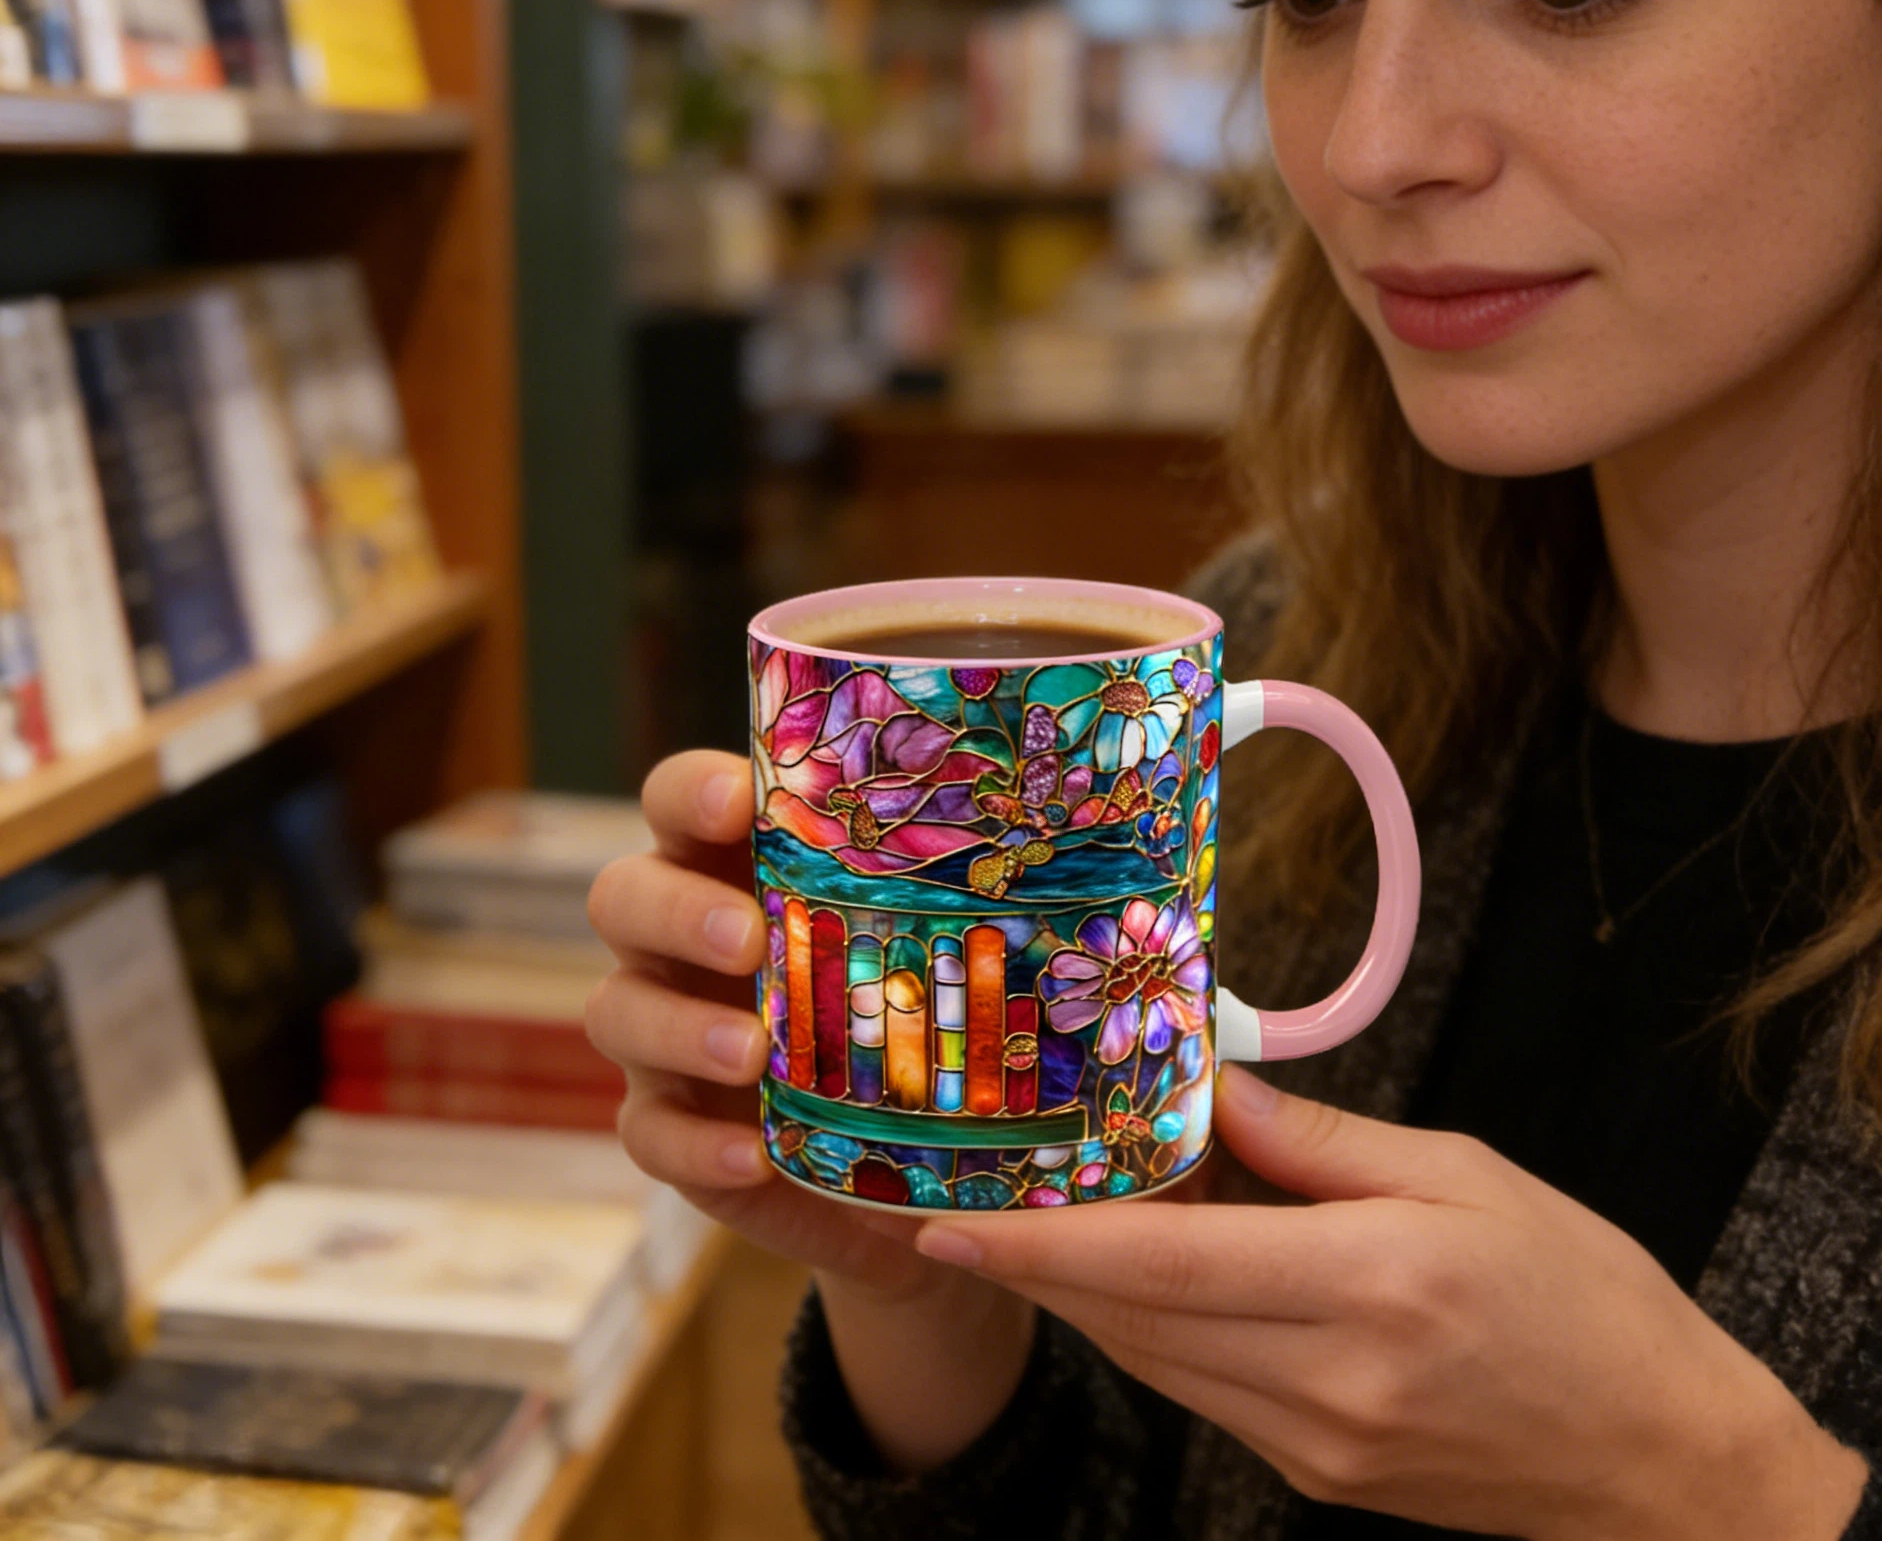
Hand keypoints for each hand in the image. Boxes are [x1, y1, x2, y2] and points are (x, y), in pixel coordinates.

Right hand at [586, 750, 1034, 1470]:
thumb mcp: (985, 951)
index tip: (742, 798)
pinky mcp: (680, 1136)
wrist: (935, 1184)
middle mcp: (696, 938)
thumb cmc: (961, 1029)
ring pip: (615, 1010)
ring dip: (674, 1026)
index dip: (695, 788)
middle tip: (751, 936)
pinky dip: (691, 1145)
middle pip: (624, 893)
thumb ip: (1026, 887)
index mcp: (756, 862)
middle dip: (674, 908)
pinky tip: (752, 1155)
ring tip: (752, 1053)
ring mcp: (674, 1038)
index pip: (686, 796)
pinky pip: (645, 1136)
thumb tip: (1176, 808)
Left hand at [911, 1068, 1868, 1540]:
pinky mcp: (1323, 1473)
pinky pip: (1205, 1391)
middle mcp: (1325, 1380)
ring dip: (1091, 1294)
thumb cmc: (1586, 1298)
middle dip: (1041, 1263)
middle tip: (963, 1202)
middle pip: (1136, 1319)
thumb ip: (1324, 1141)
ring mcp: (1318, 1443)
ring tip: (1041, 1218)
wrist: (1666, 1469)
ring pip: (1157, 1361)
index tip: (949, 1222)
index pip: (1163, 1264)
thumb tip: (1218, 1091)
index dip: (1045, 1244)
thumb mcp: (1467, 1178)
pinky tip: (1149, 1273)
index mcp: (1367, 1286)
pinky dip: (1157, 1328)